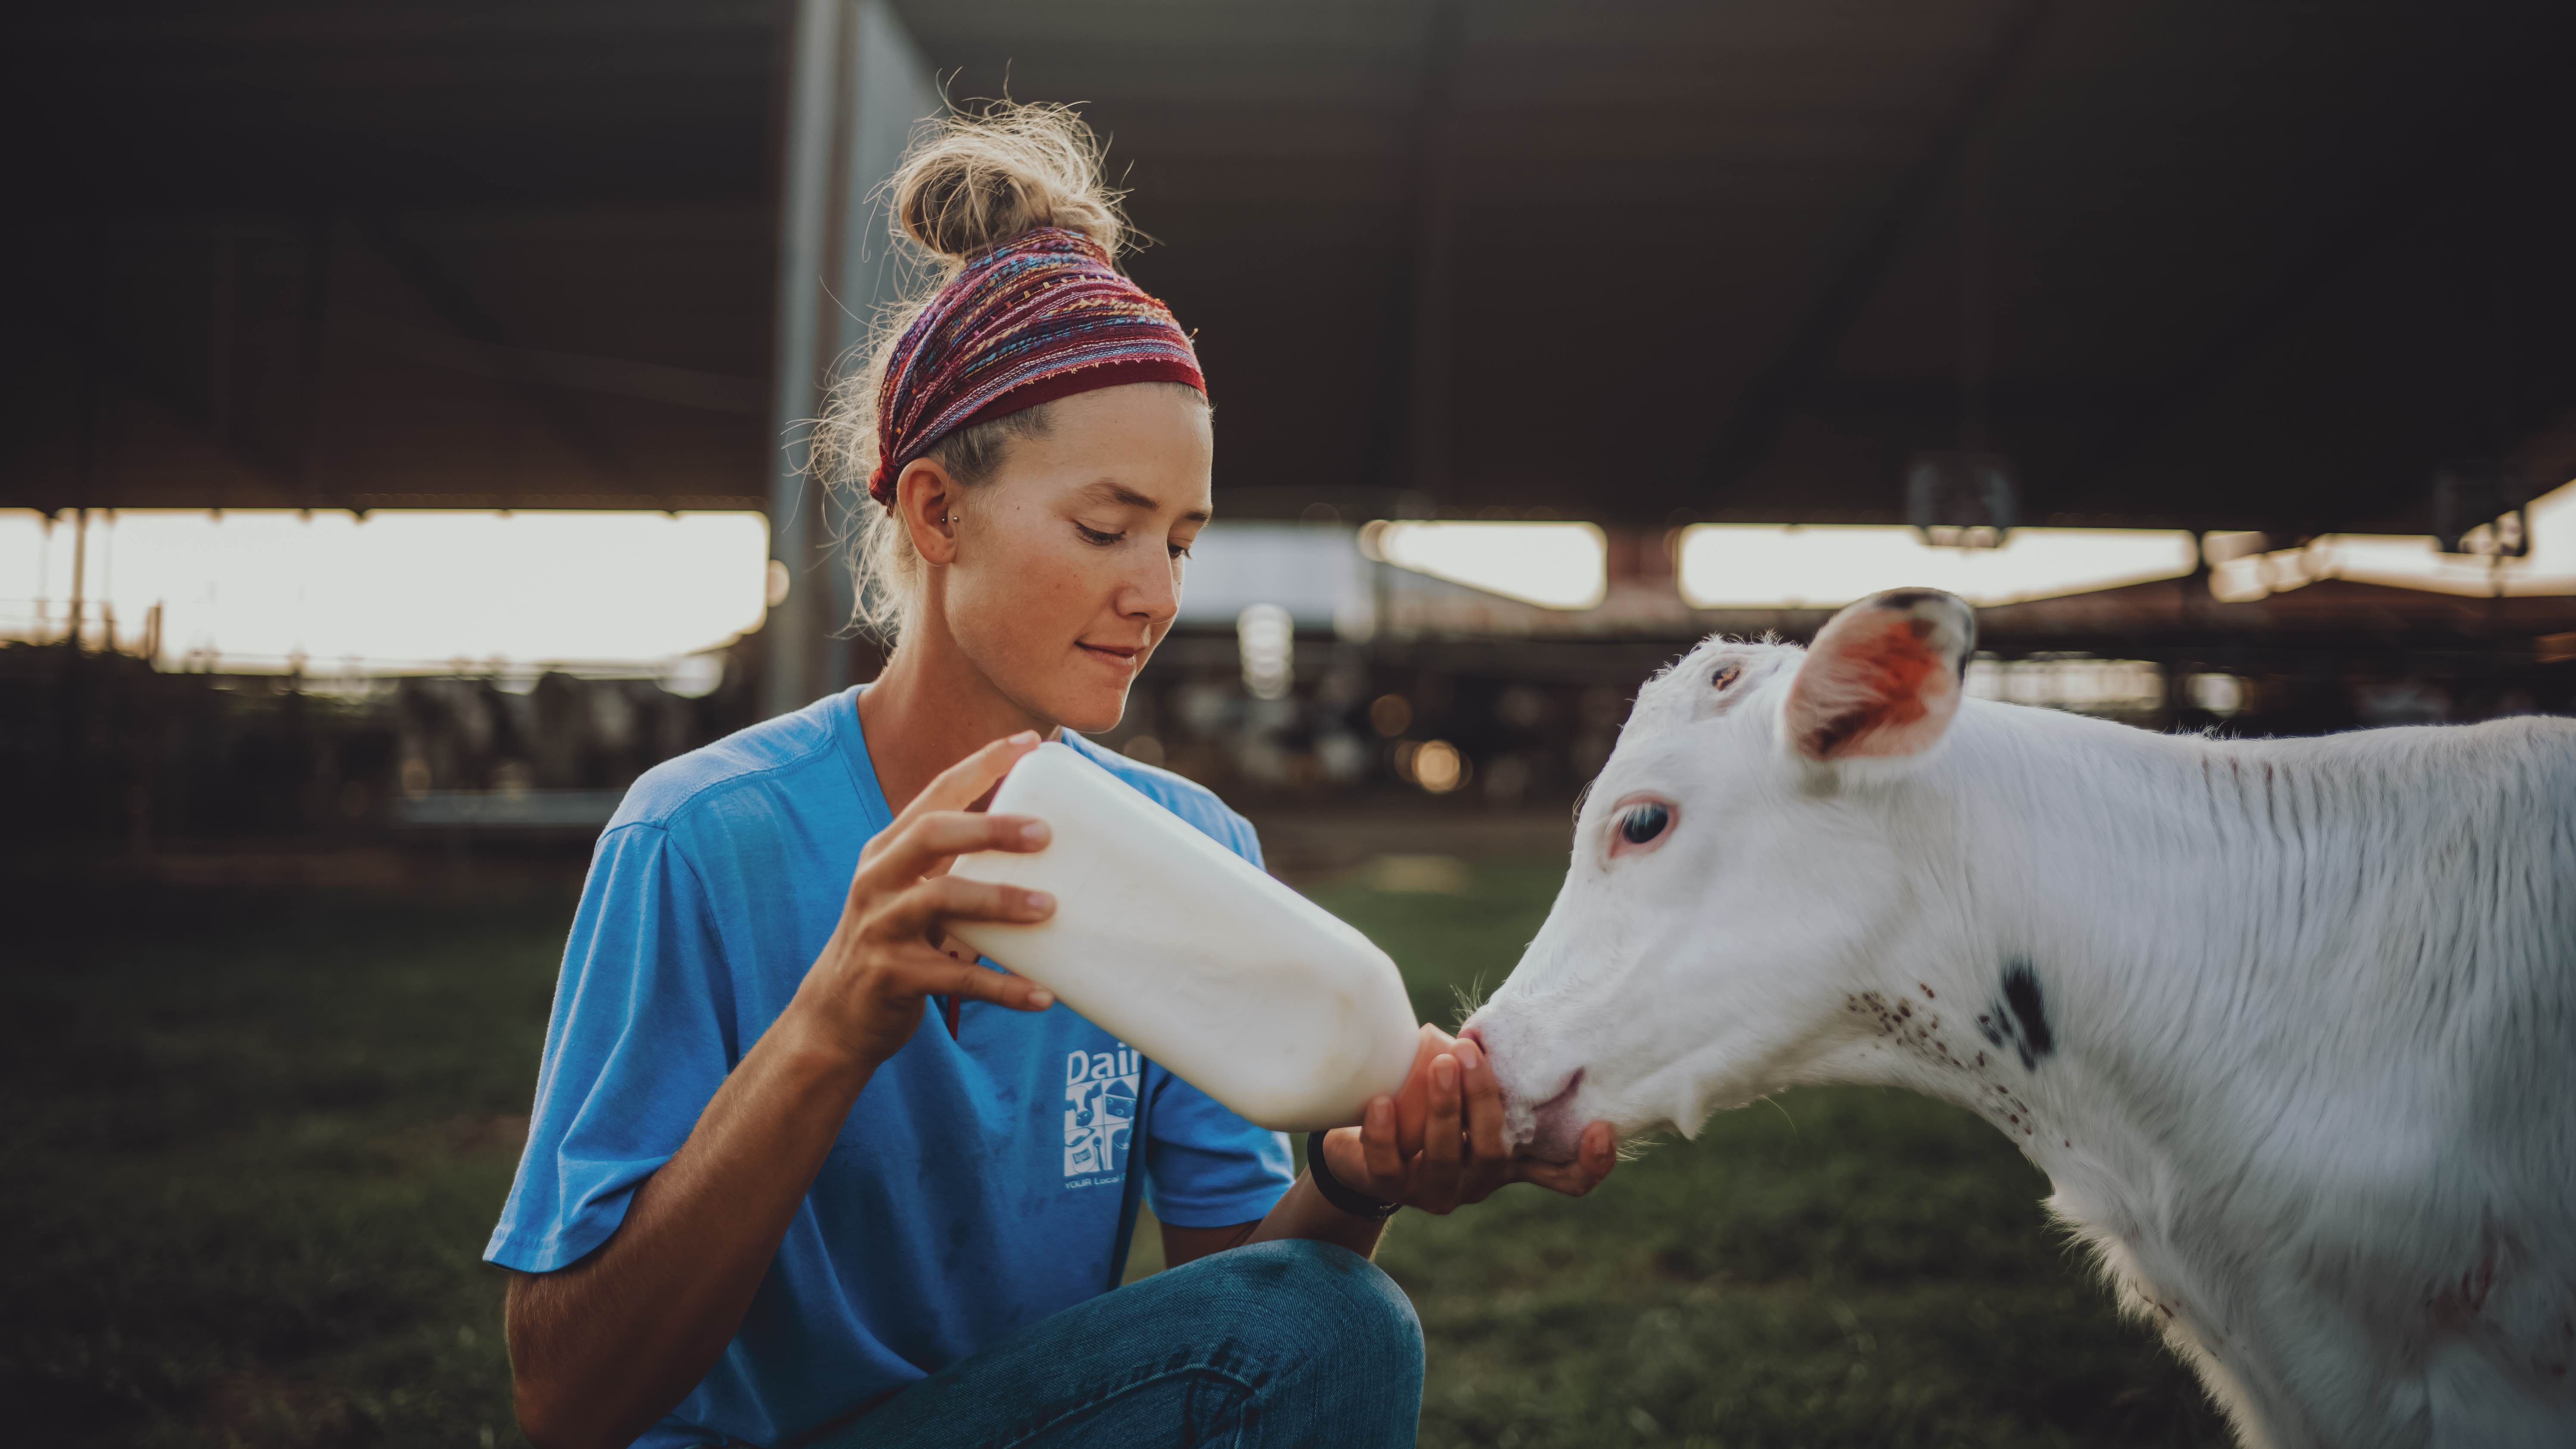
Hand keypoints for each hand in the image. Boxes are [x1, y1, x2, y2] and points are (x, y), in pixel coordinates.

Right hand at [784, 731, 1060, 1070]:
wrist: (835, 1016)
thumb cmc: (891, 942)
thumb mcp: (911, 891)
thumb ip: (953, 864)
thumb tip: (1035, 839)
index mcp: (888, 850)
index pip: (935, 794)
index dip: (982, 765)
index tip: (1030, 742)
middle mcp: (878, 880)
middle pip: (930, 835)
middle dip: (989, 828)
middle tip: (1045, 833)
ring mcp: (881, 928)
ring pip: (940, 900)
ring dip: (998, 900)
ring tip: (1049, 908)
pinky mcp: (892, 977)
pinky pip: (956, 980)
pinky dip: (1002, 987)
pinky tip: (1041, 994)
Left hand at [1322, 1034, 1617, 1213]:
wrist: (1363, 1150)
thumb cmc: (1426, 1107)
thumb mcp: (1466, 1093)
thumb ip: (1490, 1071)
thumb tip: (1499, 1020)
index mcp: (1508, 1158)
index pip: (1563, 1177)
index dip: (1589, 1163)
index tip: (1601, 1127)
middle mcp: (1478, 1179)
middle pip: (1494, 1151)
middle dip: (1484, 1100)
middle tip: (1469, 1052)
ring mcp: (1435, 1189)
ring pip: (1446, 1158)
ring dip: (1444, 1109)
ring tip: (1438, 1064)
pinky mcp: (1390, 1188)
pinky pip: (1389, 1168)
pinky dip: (1385, 1135)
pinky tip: (1380, 1102)